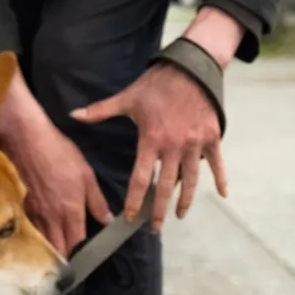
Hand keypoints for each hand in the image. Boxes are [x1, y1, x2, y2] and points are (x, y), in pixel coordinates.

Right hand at [0, 71, 111, 255]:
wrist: (27, 139)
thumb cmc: (59, 153)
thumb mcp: (86, 174)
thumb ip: (96, 200)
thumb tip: (106, 220)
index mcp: (71, 210)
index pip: (77, 243)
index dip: (81, 256)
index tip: (84, 263)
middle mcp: (52, 218)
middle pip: (57, 249)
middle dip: (63, 261)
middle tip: (67, 268)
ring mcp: (34, 214)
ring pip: (42, 243)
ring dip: (48, 253)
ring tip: (53, 260)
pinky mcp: (21, 207)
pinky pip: (29, 230)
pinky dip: (34, 239)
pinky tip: (37, 240)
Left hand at [70, 7, 241, 231]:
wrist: (192, 67)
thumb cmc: (157, 84)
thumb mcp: (127, 98)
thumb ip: (100, 111)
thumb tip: (73, 115)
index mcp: (151, 140)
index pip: (141, 179)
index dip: (135, 201)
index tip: (130, 218)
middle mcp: (174, 146)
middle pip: (165, 187)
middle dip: (158, 210)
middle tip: (153, 228)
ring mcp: (194, 143)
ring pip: (190, 179)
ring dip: (185, 200)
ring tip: (179, 216)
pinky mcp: (212, 137)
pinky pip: (217, 163)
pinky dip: (220, 178)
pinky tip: (222, 194)